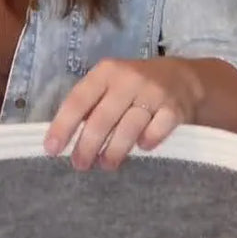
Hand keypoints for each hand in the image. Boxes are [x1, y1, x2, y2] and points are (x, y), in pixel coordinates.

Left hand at [43, 58, 204, 170]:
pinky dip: (147, 142)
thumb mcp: (112, 84)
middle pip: (102, 118)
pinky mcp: (175, 109)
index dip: (63, 126)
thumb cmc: (136, 86)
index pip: (79, 100)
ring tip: (105, 165)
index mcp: (106, 72)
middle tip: (80, 165)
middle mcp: (129, 79)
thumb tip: (64, 138)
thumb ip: (91, 104)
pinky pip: (156, 131)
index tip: (52, 150)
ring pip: (128, 127)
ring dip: (114, 151)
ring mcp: (154, 93)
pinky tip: (142, 148)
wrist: (184, 78)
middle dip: (87, 146)